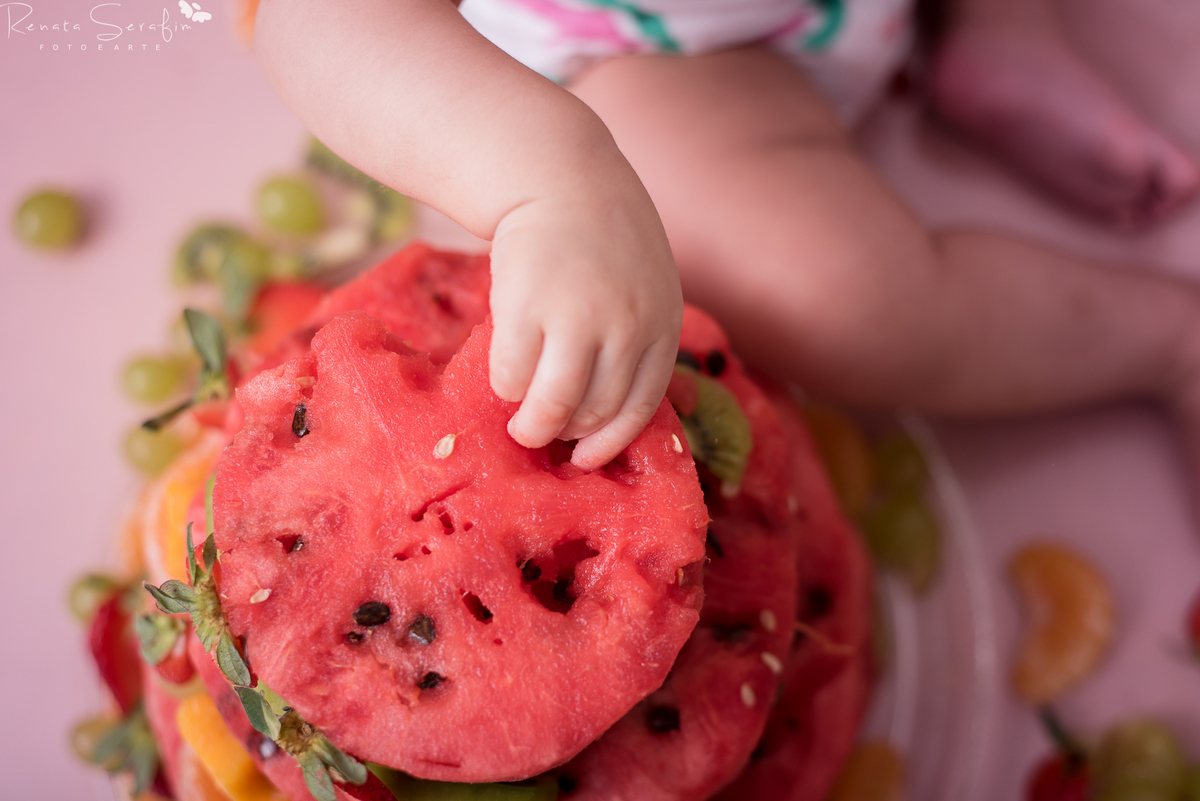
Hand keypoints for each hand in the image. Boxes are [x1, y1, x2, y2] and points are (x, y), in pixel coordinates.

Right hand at [488, 183, 681, 469]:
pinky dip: (506, 386)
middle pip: (595, 410)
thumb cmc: (600, 236)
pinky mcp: (527, 307)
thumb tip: (608, 411)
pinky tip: (505, 376)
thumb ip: (640, 335)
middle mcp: (627, 325)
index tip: (586, 457)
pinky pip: (512, 374)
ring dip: (533, 426)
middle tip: (545, 432)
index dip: (610, 441)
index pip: (641, 406)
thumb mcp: (646, 283)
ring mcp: (578, 317)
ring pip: (554, 405)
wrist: (558, 174)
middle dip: (567, 433)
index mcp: (662, 323)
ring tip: (521, 426)